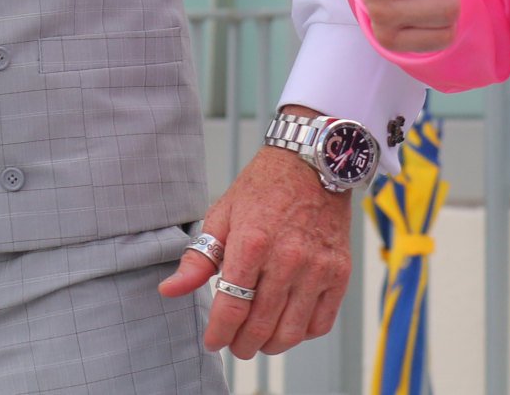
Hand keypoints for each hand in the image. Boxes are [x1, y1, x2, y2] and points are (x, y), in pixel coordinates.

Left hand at [157, 122, 352, 358]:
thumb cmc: (264, 188)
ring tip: (259, 339)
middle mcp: (287, 259)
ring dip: (270, 345)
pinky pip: (321, 323)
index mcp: (252, 244)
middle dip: (241, 345)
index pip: (232, 309)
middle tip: (234, 345)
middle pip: (260, 327)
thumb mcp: (222, 215)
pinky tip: (288, 324)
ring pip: (291, 333)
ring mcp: (317, 268)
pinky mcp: (339, 272)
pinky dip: (302, 334)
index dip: (219, 334)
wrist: (312, 164)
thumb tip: (170, 290)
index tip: (213, 341)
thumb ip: (197, 259)